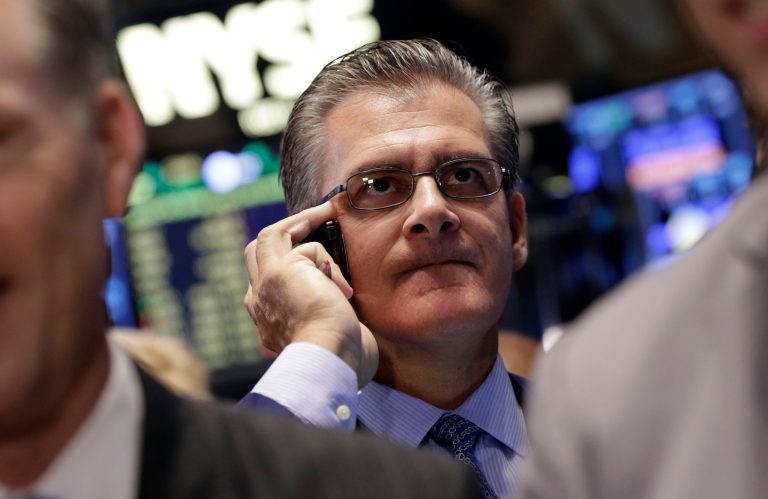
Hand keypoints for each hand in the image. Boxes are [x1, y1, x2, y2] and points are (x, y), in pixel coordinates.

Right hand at [243, 202, 377, 387]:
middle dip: (285, 233)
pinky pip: (303, 243)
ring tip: (325, 213)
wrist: (329, 361)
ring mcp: (265, 284)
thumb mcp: (324, 333)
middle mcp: (259, 301)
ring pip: (268, 238)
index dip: (290, 266)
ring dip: (298, 221)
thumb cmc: (339, 357)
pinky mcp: (280, 270)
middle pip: (256, 252)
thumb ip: (322, 313)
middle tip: (313, 222)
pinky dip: (324, 250)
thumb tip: (341, 295)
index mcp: (267, 320)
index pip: (267, 282)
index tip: (319, 263)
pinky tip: (342, 277)